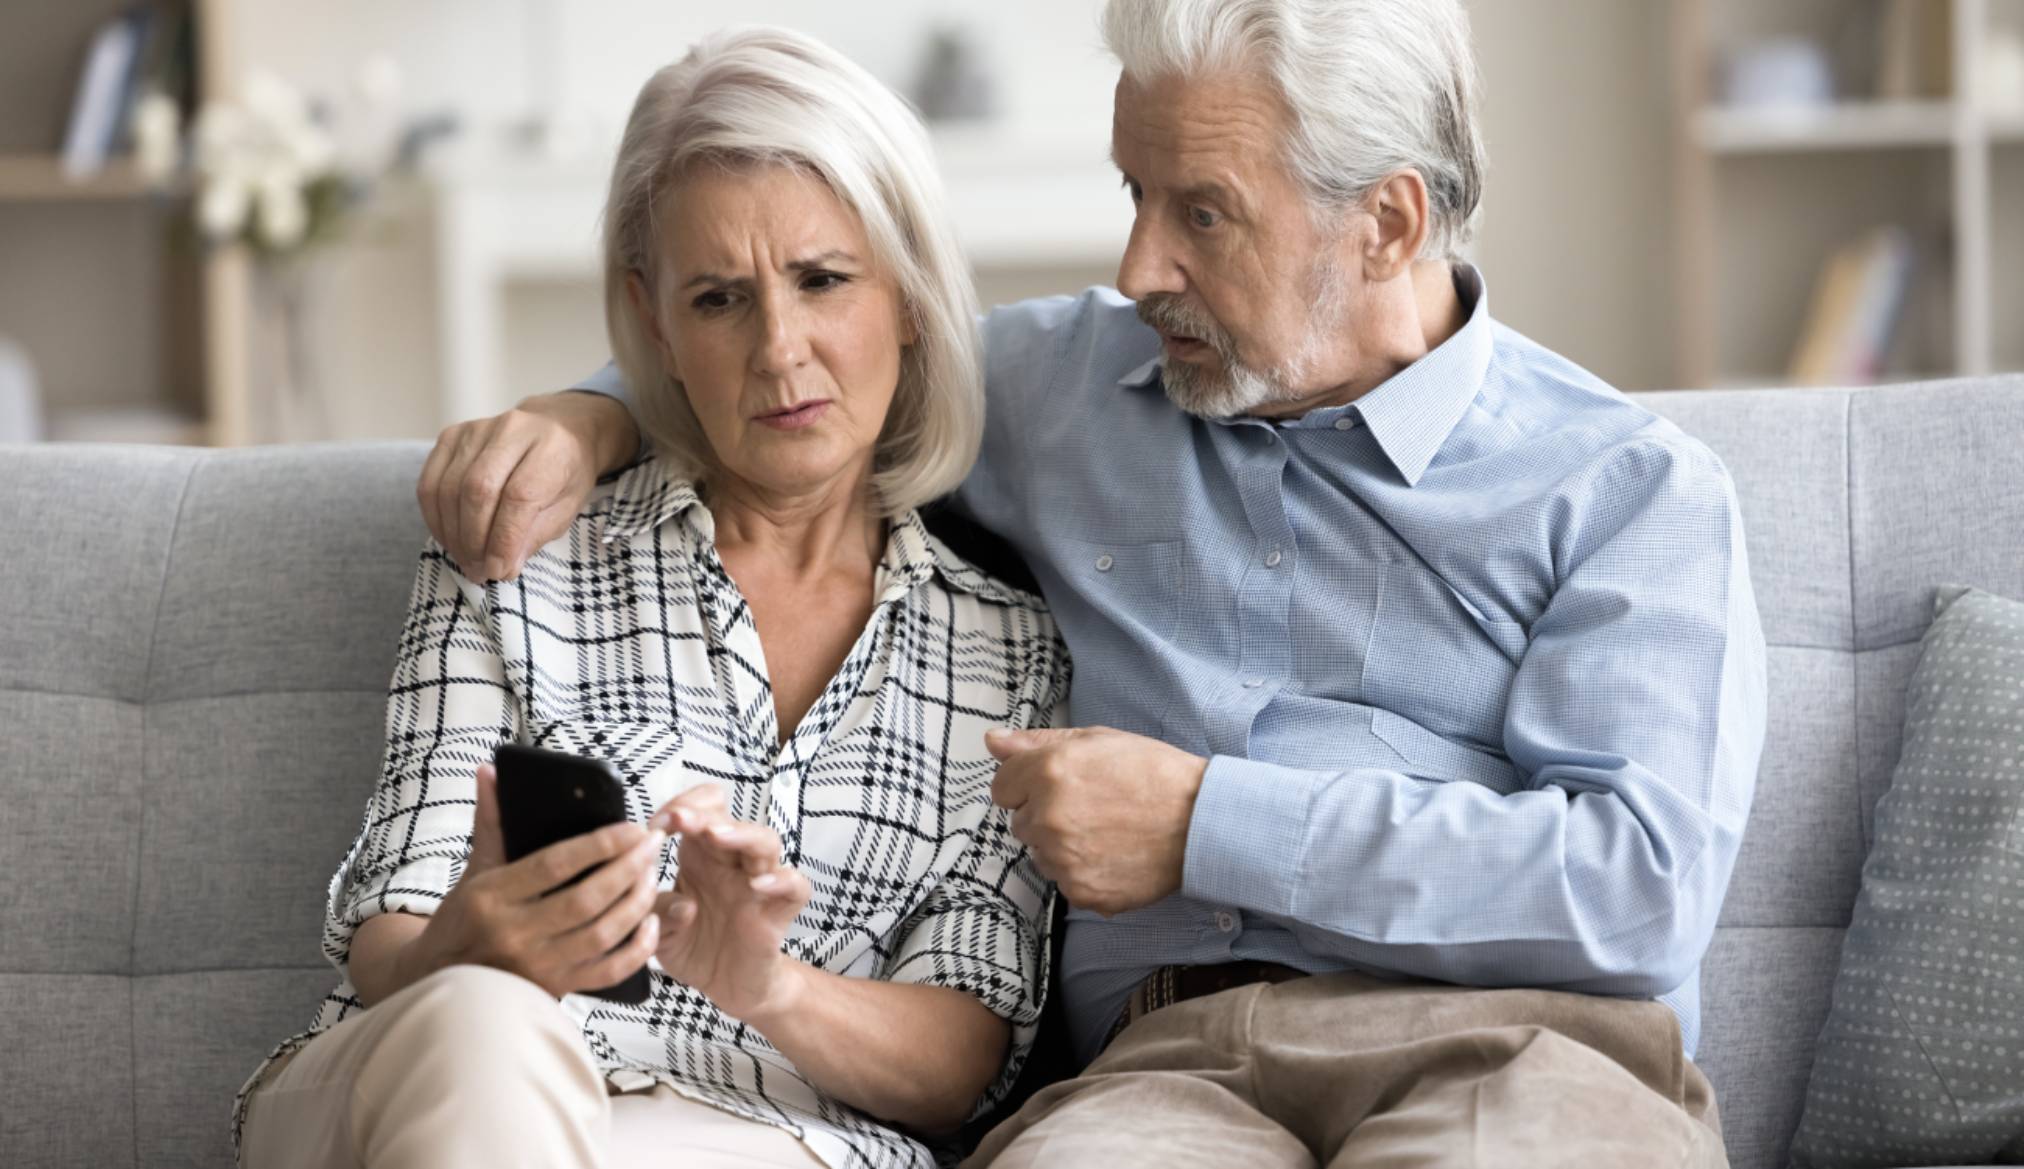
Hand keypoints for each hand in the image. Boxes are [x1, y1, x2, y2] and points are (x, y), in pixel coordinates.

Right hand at [406, 762, 665, 997]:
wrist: (442, 984)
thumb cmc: (462, 921)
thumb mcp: (473, 872)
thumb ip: (491, 822)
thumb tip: (490, 771)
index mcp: (492, 897)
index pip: (555, 864)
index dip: (599, 845)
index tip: (632, 827)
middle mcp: (514, 934)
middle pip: (586, 899)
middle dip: (628, 868)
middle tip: (653, 844)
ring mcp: (536, 967)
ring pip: (602, 934)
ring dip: (637, 902)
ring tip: (653, 874)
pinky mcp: (555, 990)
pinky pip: (608, 972)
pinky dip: (637, 949)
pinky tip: (652, 922)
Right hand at [417, 391, 639, 581]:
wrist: (556, 429)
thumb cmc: (564, 474)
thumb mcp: (566, 508)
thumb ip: (535, 535)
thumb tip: (502, 566)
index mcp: (551, 447)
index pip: (519, 496)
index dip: (504, 540)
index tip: (499, 570)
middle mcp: (513, 430)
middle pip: (478, 490)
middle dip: (475, 540)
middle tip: (480, 570)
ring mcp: (478, 429)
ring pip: (450, 488)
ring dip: (454, 534)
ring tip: (467, 560)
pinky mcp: (452, 435)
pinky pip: (430, 482)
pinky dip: (436, 518)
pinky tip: (450, 539)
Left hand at [648, 785, 812, 1020]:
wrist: (725, 985)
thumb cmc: (694, 947)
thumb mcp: (658, 932)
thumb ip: (657, 912)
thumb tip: (681, 903)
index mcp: (699, 857)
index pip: (699, 810)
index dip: (679, 808)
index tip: (655, 826)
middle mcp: (730, 864)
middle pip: (728, 819)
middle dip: (702, 813)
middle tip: (679, 819)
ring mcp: (758, 883)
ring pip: (765, 841)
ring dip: (740, 833)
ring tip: (716, 837)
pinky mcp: (779, 910)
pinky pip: (795, 886)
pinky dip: (782, 880)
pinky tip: (759, 885)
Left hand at [986, 726, 1208, 916]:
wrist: (1201, 820)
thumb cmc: (1154, 774)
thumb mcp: (1097, 740)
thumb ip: (1037, 742)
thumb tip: (994, 741)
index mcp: (1048, 773)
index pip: (1002, 787)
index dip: (1028, 784)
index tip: (1057, 786)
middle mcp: (1048, 818)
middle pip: (1021, 822)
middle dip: (1046, 815)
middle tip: (1092, 807)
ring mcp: (1064, 860)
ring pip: (1042, 855)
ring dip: (1062, 846)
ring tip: (1106, 831)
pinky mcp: (1082, 892)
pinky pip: (1065, 883)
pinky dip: (1084, 873)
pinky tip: (1114, 855)